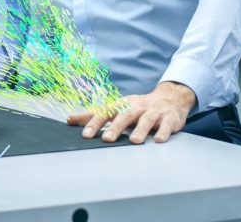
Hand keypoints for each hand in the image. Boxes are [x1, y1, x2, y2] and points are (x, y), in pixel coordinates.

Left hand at [66, 81, 196, 143]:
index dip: (96, 122)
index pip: (107, 112)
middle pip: (125, 115)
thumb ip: (94, 115)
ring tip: (134, 141)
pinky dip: (163, 132)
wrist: (170, 98)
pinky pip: (167, 125)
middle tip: (107, 139)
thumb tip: (69, 120)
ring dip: (140, 130)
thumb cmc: (138, 107)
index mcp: (123, 105)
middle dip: (116, 127)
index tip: (86, 134)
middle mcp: (137, 107)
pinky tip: (159, 140)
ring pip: (147, 119)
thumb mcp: (117, 108)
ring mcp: (154, 112)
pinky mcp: (170, 119)